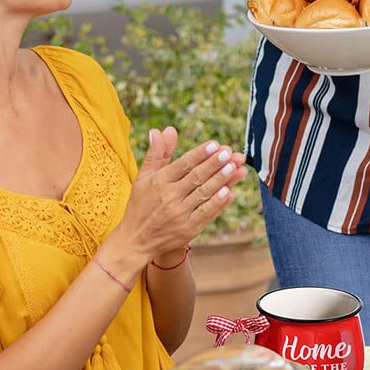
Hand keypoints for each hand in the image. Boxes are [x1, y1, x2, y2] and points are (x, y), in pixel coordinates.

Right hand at [103, 133, 247, 275]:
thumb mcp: (143, 177)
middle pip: (196, 177)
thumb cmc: (140, 204)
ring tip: (234, 167)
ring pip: (204, 194)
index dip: (199, 154)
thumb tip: (162, 129)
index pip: (183, 164)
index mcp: (159, 182)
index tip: (214, 144)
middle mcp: (169, 197)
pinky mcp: (188, 229)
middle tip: (229, 153)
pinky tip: (229, 192)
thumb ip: (157, 153)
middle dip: (214, 164)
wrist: (135, 240)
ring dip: (220, 180)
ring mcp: (179, 214)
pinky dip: (218, 203)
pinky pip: (206, 213)